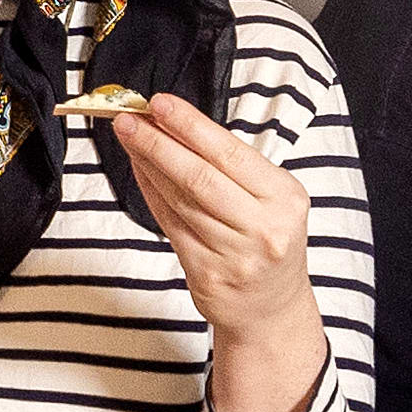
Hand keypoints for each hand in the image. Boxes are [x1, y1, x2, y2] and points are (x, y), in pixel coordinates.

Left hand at [99, 90, 327, 411]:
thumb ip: (230, 166)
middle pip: (200, 177)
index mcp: (284, 198)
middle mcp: (263, 227)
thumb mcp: (270, 199)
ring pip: (180, 200)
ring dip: (148, 164)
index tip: (159, 104)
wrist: (272, 308)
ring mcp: (234, 255)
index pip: (230, 154)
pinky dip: (151, 194)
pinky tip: (138, 171)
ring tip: (128, 137)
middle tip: (128, 118)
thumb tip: (174, 124)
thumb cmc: (267, 240)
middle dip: (159, 143)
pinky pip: (170, 225)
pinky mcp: (207, 275)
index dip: (190, 126)